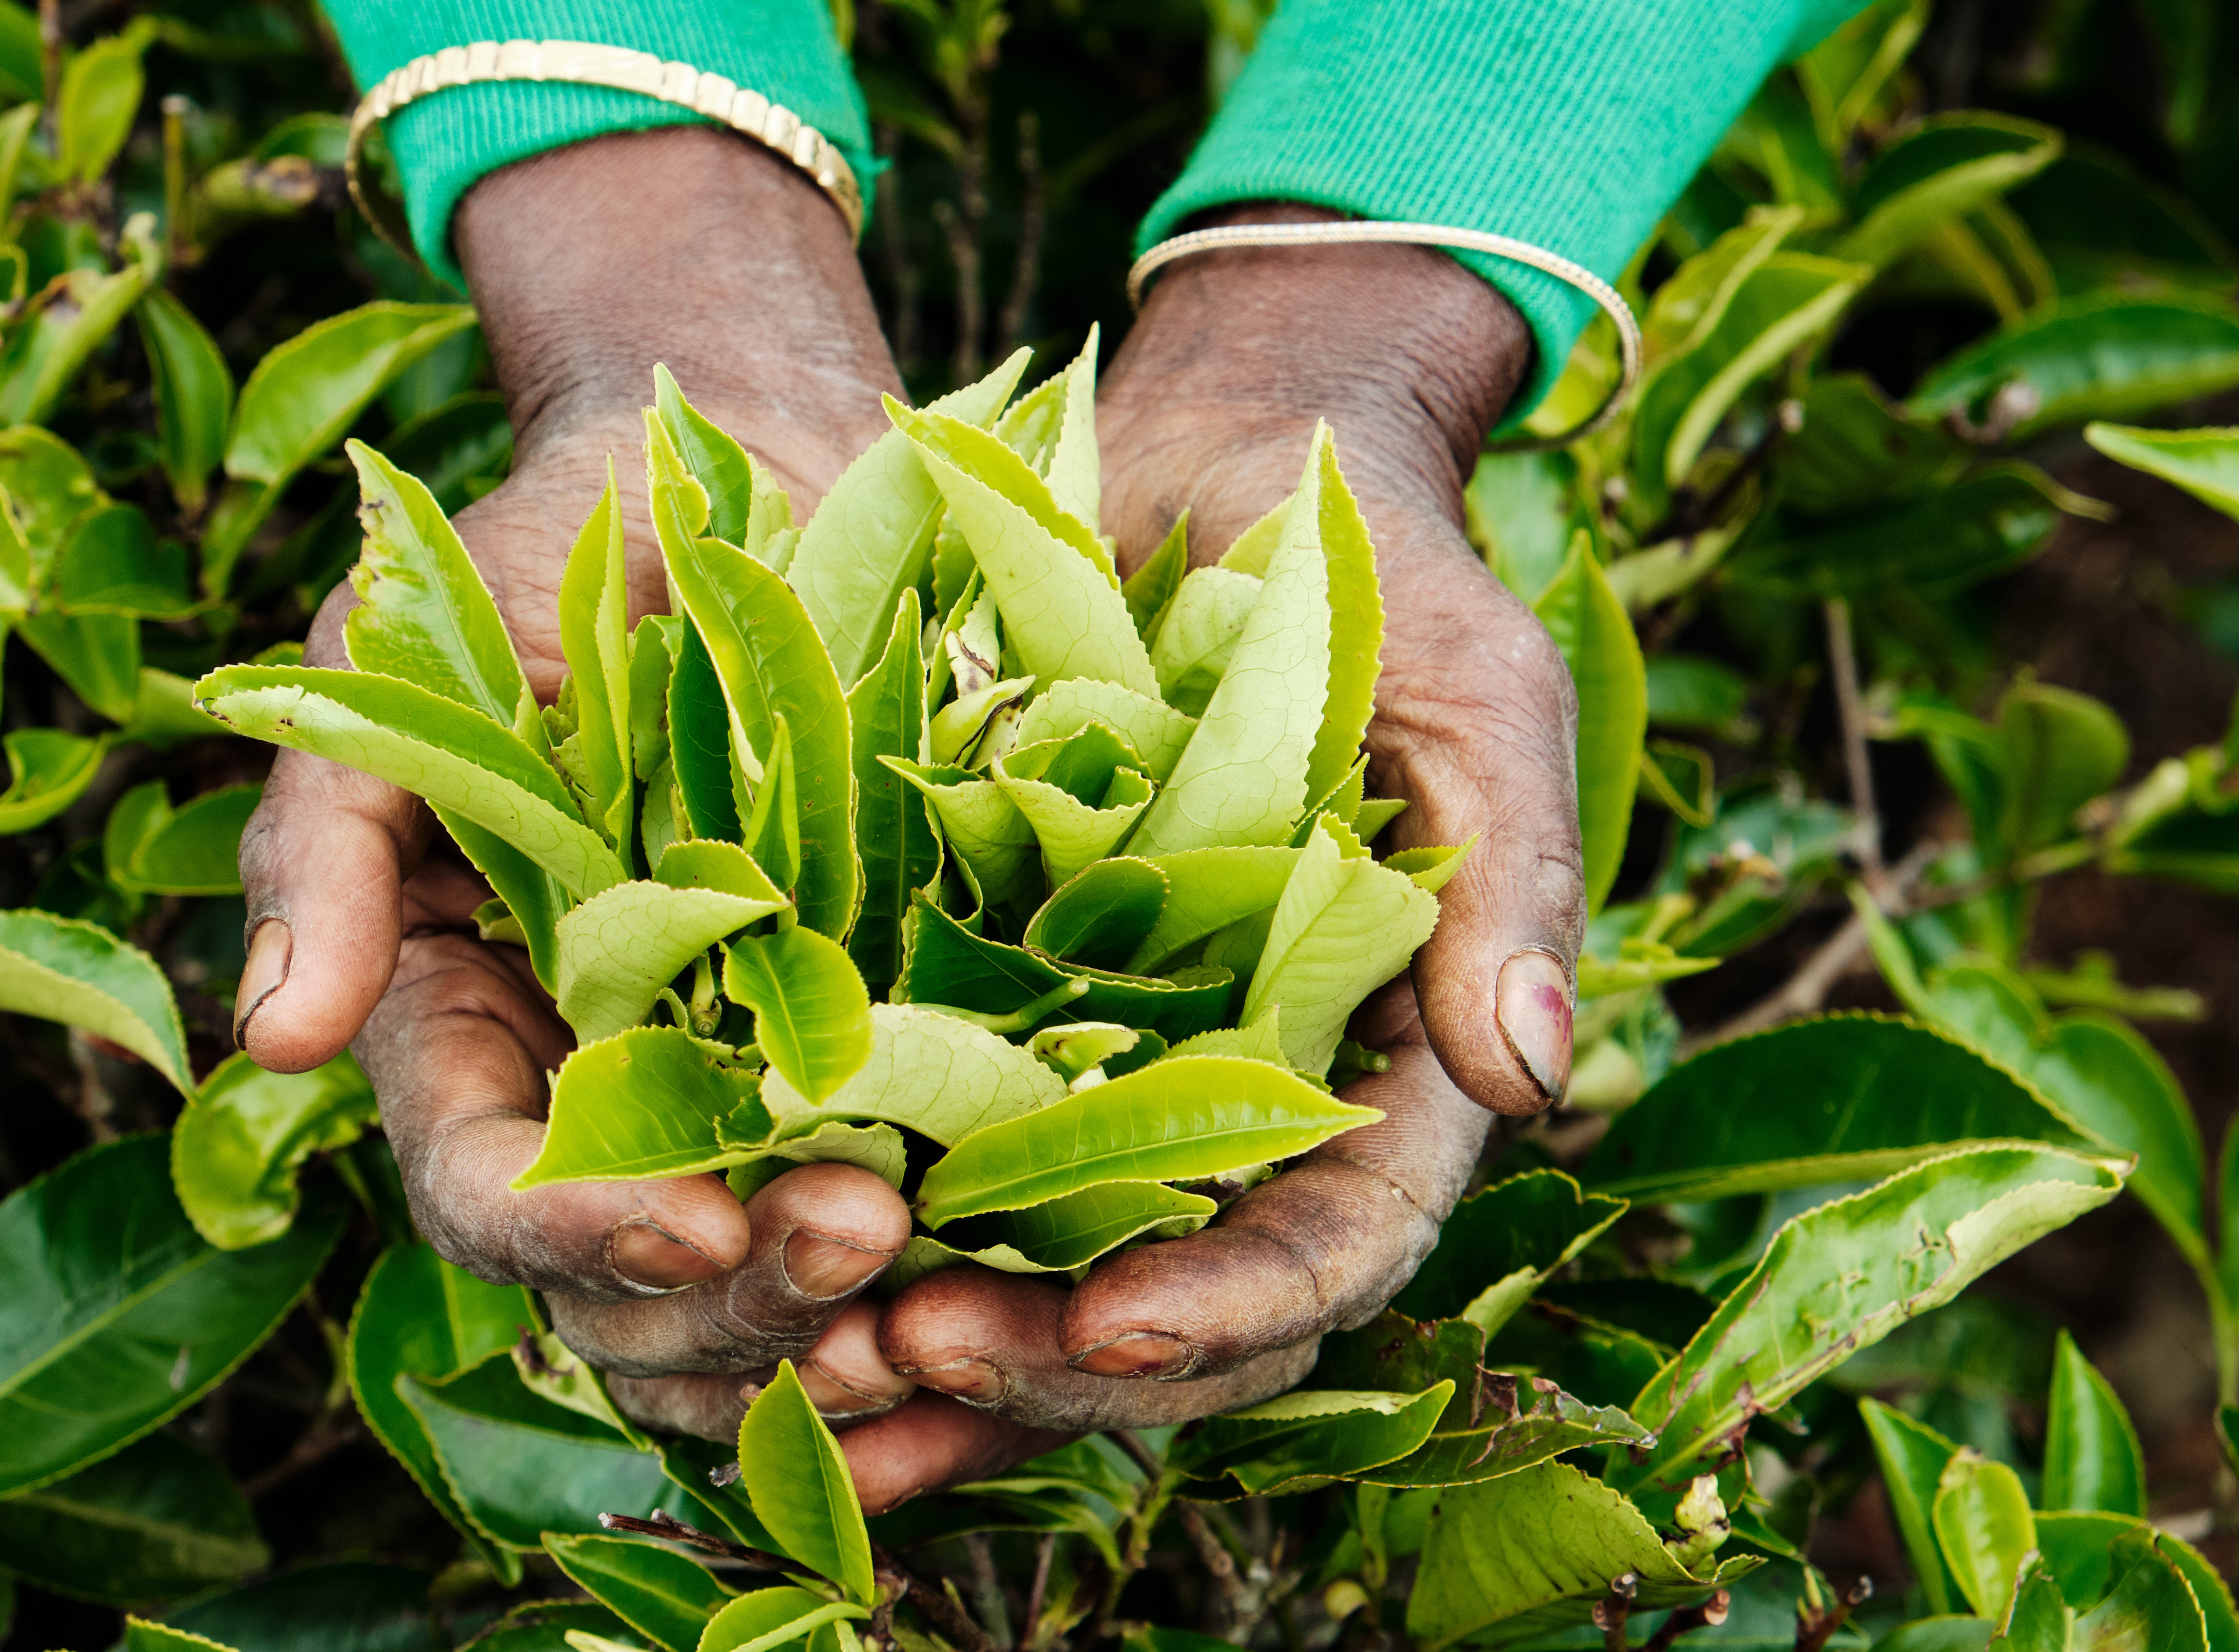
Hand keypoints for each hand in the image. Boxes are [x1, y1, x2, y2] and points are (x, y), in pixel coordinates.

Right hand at [234, 130, 930, 1454]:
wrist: (738, 472)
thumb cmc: (537, 568)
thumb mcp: (397, 678)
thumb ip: (327, 852)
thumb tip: (270, 1045)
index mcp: (472, 1033)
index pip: (489, 1190)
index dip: (574, 1230)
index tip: (692, 1228)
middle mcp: (604, 1098)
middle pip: (637, 1293)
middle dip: (742, 1299)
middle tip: (866, 1237)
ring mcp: (746, 1097)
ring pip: (765, 1305)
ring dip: (845, 1326)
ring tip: (951, 1299)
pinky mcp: (889, 1067)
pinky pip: (906, 1241)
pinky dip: (951, 1295)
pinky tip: (1027, 1305)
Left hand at [876, 207, 1582, 1469]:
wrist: (1221, 468)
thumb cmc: (1374, 570)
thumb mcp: (1469, 690)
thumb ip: (1509, 871)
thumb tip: (1531, 1068)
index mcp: (1383, 1057)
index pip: (1338, 1238)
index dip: (1242, 1306)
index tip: (1118, 1328)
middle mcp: (1250, 1091)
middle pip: (1180, 1295)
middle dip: (1065, 1355)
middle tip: (920, 1351)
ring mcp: (1117, 1057)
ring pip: (1047, 1258)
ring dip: (952, 1322)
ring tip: (832, 1337)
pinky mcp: (994, 1000)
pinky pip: (937, 1147)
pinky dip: (871, 1219)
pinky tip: (766, 1248)